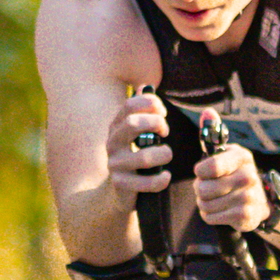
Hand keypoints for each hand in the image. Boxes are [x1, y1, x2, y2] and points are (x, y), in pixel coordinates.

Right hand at [106, 89, 171, 204]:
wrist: (117, 192)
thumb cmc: (133, 158)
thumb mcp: (134, 134)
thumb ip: (141, 112)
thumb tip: (144, 86)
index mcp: (117, 126)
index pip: (129, 105)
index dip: (150, 103)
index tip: (163, 112)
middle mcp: (112, 143)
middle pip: (133, 124)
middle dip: (156, 124)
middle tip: (165, 132)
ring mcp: (115, 165)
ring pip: (143, 157)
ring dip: (163, 154)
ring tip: (167, 155)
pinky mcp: (121, 185)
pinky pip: (147, 182)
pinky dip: (161, 179)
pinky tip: (166, 177)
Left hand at [193, 141, 268, 234]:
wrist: (257, 200)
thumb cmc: (234, 176)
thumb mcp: (226, 158)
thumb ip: (211, 157)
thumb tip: (200, 165)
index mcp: (242, 157)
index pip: (212, 166)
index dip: (200, 172)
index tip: (202, 173)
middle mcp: (248, 176)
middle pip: (203, 189)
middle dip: (199, 190)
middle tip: (208, 189)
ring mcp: (248, 197)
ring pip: (205, 205)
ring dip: (204, 204)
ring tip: (214, 200)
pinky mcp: (244, 215)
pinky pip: (210, 217)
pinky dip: (209, 215)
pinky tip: (219, 210)